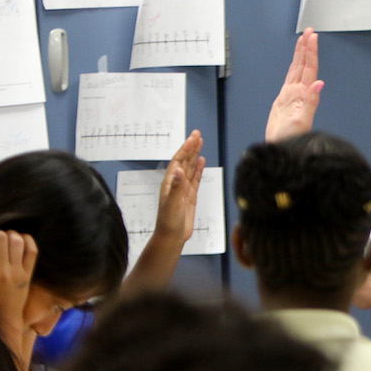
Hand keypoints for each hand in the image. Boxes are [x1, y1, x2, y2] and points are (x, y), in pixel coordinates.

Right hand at [0, 230, 37, 341]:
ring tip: (10, 238)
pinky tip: (22, 239)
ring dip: (12, 235)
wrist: (5, 315)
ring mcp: (17, 273)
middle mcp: (1, 273)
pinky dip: (28, 240)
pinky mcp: (29, 274)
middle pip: (0, 238)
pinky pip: (32, 251)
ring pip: (16, 241)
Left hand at [154, 130, 204, 244]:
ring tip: (200, 143)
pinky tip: (202, 161)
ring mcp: (183, 189)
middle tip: (197, 134)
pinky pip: (195, 179)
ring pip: (190, 168)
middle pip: (184, 161)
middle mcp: (176, 183)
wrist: (171, 237)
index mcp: (170, 182)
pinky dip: (198, 170)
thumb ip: (176, 186)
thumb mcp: (172, 203)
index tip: (193, 138)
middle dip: (190, 147)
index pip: (178, 161)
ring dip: (195, 155)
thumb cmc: (169, 221)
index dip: (185, 149)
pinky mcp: (190, 196)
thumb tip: (180, 169)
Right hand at [265, 28, 323, 142]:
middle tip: (309, 31)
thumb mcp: (302, 121)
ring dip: (301, 55)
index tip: (312, 38)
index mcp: (304, 95)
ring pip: (297, 69)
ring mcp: (292, 95)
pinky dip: (293, 67)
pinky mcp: (284, 99)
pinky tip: (296, 62)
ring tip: (303, 40)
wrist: (281, 149)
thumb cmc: (292, 139)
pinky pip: (289, 78)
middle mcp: (300, 93)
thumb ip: (311, 102)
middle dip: (307, 48)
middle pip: (304, 65)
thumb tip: (320, 84)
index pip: (310, 69)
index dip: (311, 53)